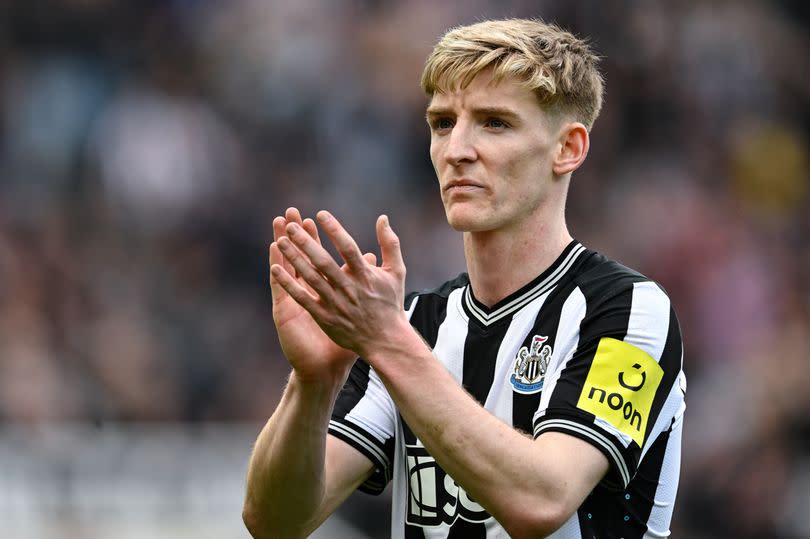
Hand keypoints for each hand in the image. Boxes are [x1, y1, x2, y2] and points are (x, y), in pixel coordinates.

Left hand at [271, 210, 406, 359]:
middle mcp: (349, 288)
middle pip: (324, 262)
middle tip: (291, 225)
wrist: (385, 340)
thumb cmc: (390, 304)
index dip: (334, 230)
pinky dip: (289, 284)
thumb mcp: (397, 272)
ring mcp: (335, 303)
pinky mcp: (325, 317)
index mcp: (365, 275)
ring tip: (280, 241)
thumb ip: (390, 244)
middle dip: (306, 242)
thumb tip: (383, 218)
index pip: (348, 248)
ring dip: (294, 259)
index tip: (320, 214)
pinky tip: (276, 270)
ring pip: (311, 278)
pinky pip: (303, 298)